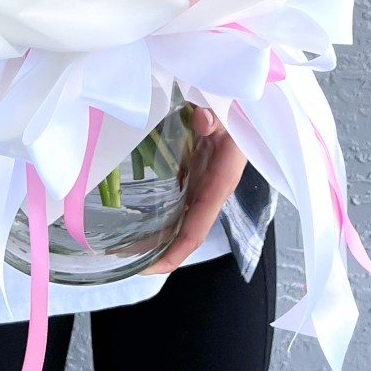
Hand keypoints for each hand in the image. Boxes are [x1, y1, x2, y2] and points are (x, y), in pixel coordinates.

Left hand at [139, 107, 246, 274]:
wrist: (248, 102)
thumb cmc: (240, 109)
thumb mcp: (229, 111)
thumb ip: (216, 116)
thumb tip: (203, 120)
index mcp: (219, 184)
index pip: (197, 229)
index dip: (175, 253)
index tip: (150, 268)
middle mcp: (211, 191)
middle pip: (184, 232)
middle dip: (157, 251)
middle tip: (121, 258)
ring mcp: (203, 182)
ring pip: (179, 218)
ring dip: (156, 234)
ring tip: (123, 243)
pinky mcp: (197, 171)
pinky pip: (178, 199)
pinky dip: (159, 211)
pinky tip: (138, 211)